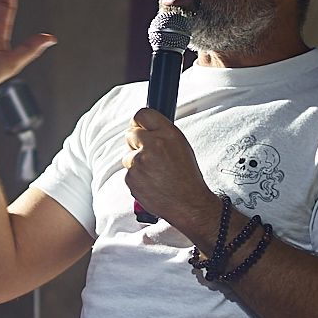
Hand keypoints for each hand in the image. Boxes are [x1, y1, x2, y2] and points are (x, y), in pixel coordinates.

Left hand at [123, 108, 221, 237]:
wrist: (189, 204)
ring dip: (136, 163)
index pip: (143, 114)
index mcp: (168, 134)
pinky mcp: (132, 177)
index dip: (138, 121)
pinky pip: (129, 173)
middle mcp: (153, 145)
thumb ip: (163, 134)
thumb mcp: (182, 147)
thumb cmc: (187, 177)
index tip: (138, 126)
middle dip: (135, 143)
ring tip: (154, 174)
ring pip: (128, 156)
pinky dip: (136, 178)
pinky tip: (151, 183)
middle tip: (148, 155)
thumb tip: (145, 127)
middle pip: (130, 134)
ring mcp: (140, 161)